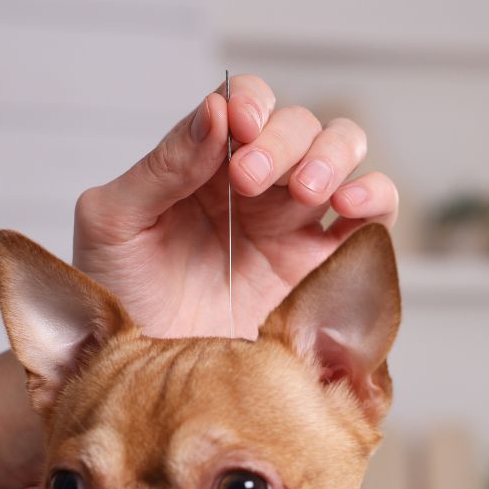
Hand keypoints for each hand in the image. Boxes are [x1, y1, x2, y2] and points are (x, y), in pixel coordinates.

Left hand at [73, 75, 398, 338]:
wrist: (141, 382)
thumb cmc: (117, 299)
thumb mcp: (114, 224)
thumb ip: (161, 167)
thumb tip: (216, 111)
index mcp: (203, 167)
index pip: (244, 107)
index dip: (250, 106)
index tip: (237, 130)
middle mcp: (254, 191)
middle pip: (299, 127)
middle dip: (284, 142)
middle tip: (250, 180)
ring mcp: (291, 228)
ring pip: (342, 157)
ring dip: (333, 158)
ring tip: (308, 191)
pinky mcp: (322, 270)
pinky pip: (371, 220)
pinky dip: (374, 198)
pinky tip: (346, 210)